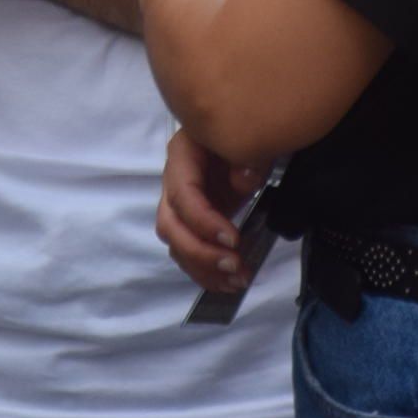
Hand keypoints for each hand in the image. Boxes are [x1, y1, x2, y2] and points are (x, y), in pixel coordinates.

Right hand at [154, 128, 265, 295]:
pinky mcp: (190, 223)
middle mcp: (173, 183)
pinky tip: (229, 283)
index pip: (183, 195)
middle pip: (170, 225)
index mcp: (182, 156)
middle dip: (200, 252)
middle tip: (234, 265)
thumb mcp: (247, 137)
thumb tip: (243, 180)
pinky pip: (187, 253)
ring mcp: (178, 205)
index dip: (204, 221)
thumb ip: (247, 156)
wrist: (240, 136)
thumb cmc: (241, 133)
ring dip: (204, 268)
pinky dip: (205, 272)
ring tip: (238, 280)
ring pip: (176, 244)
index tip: (234, 240)